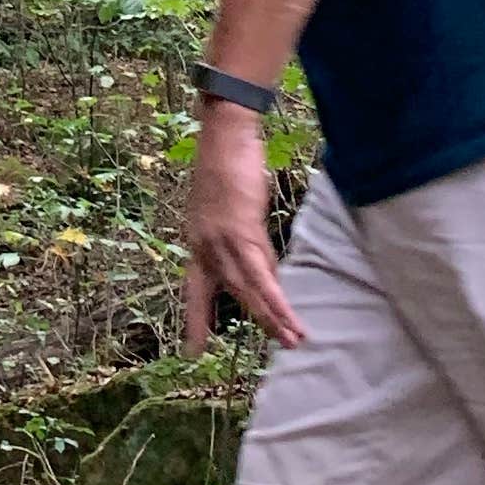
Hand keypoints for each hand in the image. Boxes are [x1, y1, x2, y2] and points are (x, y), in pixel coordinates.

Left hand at [183, 105, 304, 353]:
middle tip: (276, 346)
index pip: (193, 288)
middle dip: (253, 321)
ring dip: (271, 316)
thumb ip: (238, 238)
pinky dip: (276, 297)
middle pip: (230, 292)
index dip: (194, 319)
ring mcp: (221, 239)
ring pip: (247, 289)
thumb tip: (261, 265)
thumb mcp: (226, 207)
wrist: (224, 133)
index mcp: (196, 241)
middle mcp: (204, 245)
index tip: (192, 350)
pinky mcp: (242, 231)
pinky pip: (261, 273)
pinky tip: (288, 316)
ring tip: (292, 340)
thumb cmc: (225, 162)